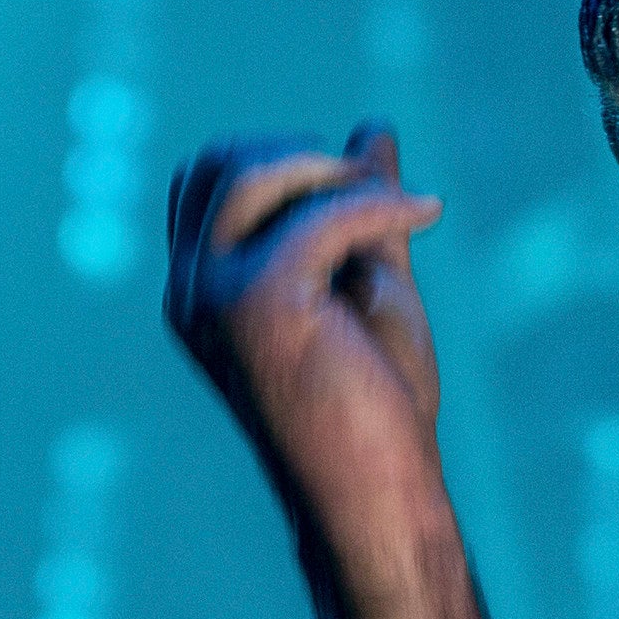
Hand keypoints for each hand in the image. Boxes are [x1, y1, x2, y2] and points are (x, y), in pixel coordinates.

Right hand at [166, 122, 446, 525]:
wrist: (377, 492)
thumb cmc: (376, 405)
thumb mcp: (371, 281)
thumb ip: (362, 207)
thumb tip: (373, 127)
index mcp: (199, 289)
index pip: (207, 178)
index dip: (278, 158)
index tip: (351, 186)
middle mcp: (189, 290)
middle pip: (220, 162)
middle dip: (301, 153)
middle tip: (376, 190)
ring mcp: (213, 296)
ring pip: (255, 173)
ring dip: (336, 171)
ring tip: (404, 205)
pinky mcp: (258, 303)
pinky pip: (320, 214)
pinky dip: (380, 203)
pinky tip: (429, 213)